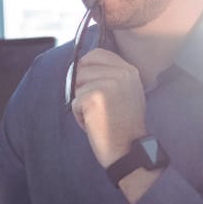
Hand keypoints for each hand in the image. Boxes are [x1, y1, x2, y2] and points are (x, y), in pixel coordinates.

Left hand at [70, 48, 146, 167]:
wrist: (129, 149)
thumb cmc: (124, 126)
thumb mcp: (127, 92)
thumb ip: (111, 76)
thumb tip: (81, 67)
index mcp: (129, 71)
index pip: (97, 54)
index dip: (86, 67)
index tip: (89, 84)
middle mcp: (121, 73)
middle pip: (82, 69)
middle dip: (82, 89)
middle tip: (98, 107)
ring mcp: (108, 84)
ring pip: (76, 86)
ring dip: (81, 104)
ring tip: (99, 116)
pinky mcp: (94, 97)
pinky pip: (74, 103)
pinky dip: (80, 117)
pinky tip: (95, 124)